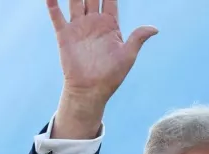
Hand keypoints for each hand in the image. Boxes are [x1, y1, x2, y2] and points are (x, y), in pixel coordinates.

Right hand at [47, 0, 157, 138]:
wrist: (90, 90)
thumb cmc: (112, 76)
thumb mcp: (128, 56)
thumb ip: (137, 38)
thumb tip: (155, 28)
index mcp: (110, 25)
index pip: (110, 0)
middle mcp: (93, 22)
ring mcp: (78, 27)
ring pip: (75, 1)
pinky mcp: (64, 35)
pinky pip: (56, 15)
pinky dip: (52, 3)